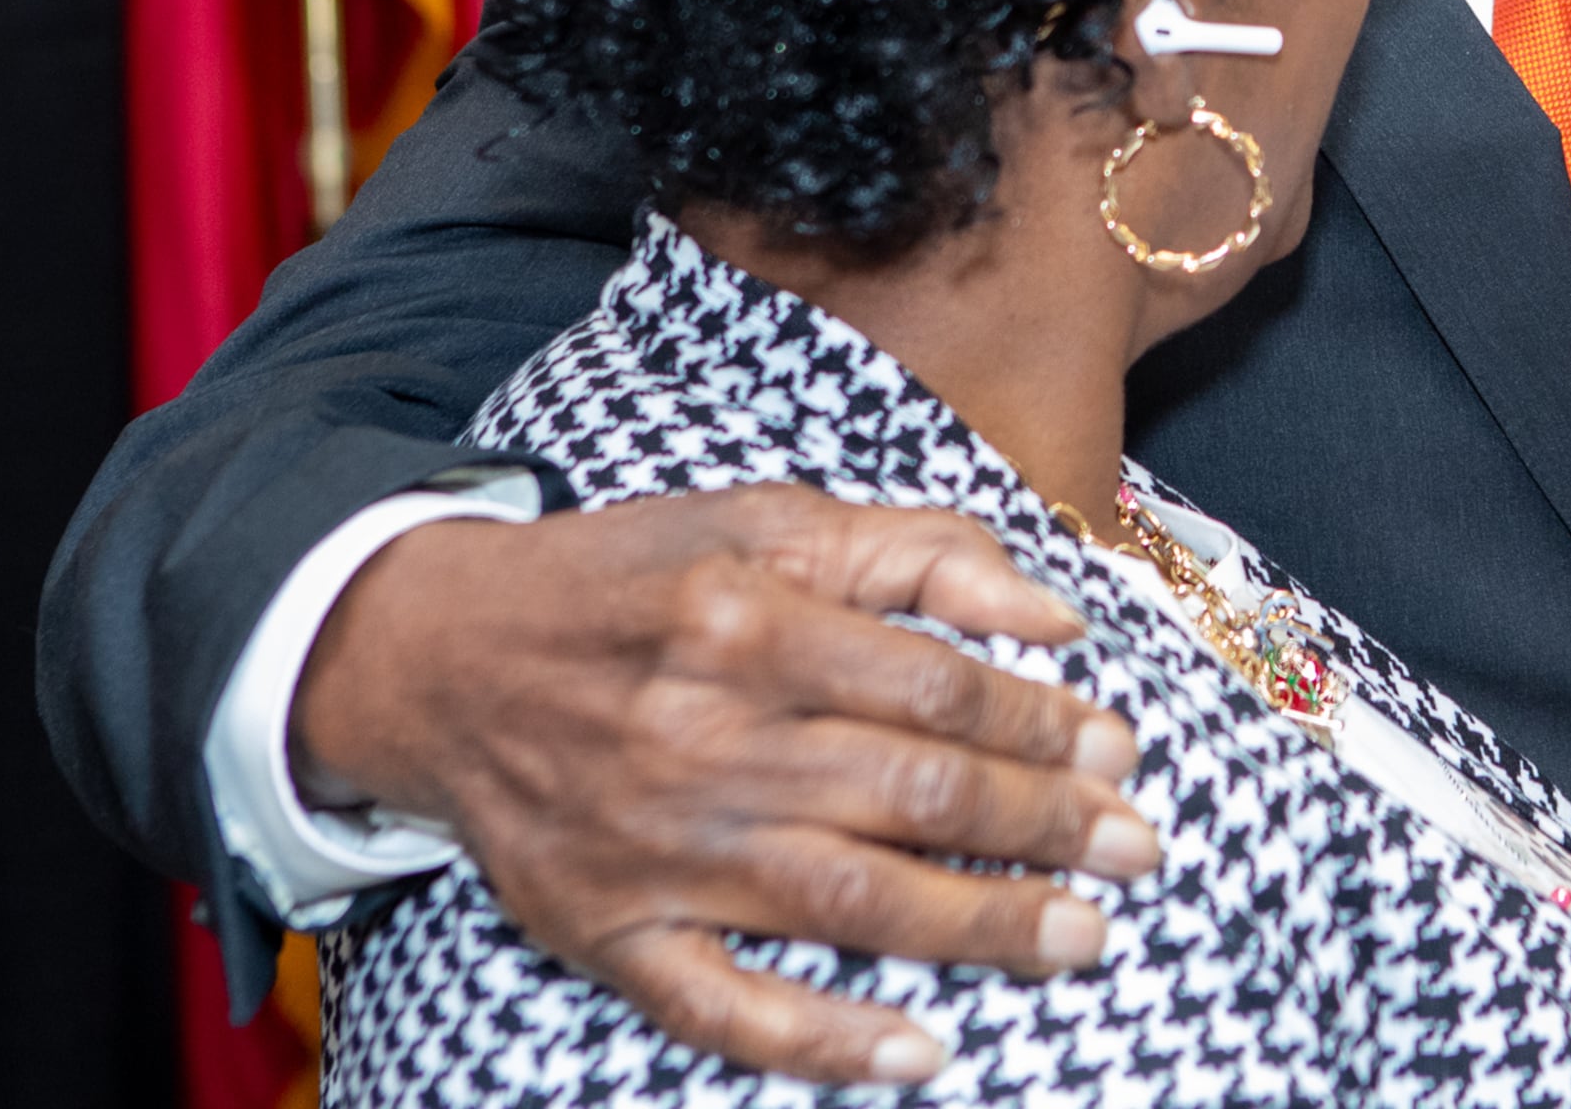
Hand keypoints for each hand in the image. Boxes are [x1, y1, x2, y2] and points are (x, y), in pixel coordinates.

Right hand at [293, 486, 1161, 1088]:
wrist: (434, 659)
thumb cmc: (629, 580)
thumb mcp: (765, 519)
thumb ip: (919, 552)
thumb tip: (1057, 617)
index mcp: (744, 618)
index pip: (932, 684)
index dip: (1039, 723)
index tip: (1116, 751)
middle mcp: (699, 735)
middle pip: (907, 792)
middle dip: (1040, 827)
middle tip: (1136, 850)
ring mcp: (651, 847)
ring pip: (843, 901)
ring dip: (978, 927)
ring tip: (1080, 938)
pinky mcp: (603, 932)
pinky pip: (722, 1006)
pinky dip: (824, 1038)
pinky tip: (921, 1052)